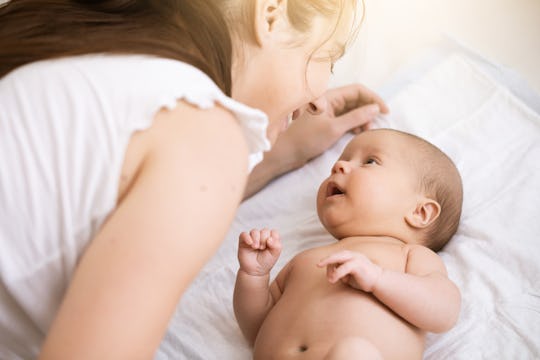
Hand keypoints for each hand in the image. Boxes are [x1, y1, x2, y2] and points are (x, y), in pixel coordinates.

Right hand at [238, 229, 281, 275]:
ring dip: (256, 239)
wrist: (255, 271)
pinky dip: (247, 237)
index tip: (270, 247)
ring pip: (254, 231)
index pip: (274, 232)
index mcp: (270, 238)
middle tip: (262, 248)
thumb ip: (277, 246)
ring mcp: (252, 238)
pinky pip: (244, 234)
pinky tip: (250, 243)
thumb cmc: (265, 262)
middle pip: (264, 231)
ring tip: (256, 247)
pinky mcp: (243, 241)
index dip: (273, 238)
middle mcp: (261, 237)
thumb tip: (269, 239)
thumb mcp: (275, 254)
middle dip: (264, 239)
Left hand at [273, 83, 388, 167]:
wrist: (285, 154)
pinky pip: (344, 118)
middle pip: (355, 99)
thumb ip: (356, 117)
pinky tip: (357, 132)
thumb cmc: (306, 140)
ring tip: (365, 130)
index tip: (384, 111)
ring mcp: (326, 112)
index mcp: (328, 96)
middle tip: (374, 125)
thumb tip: (375, 109)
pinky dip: (353, 124)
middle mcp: (328, 101)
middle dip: (368, 109)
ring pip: (350, 110)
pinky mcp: (325, 123)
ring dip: (361, 118)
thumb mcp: (334, 129)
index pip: (357, 90)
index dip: (373, 98)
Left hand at [317, 250, 382, 291]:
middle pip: (336, 255)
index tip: (329, 276)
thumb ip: (341, 271)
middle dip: (326, 260)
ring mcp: (356, 258)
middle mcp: (353, 255)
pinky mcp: (358, 265)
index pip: (336, 257)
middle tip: (318, 265)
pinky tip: (334, 280)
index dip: (330, 265)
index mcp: (351, 256)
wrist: (379, 282)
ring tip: (330, 279)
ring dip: (331, 268)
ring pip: (339, 259)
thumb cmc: (363, 279)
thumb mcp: (349, 274)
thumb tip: (330, 274)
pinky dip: (337, 273)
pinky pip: (345, 267)